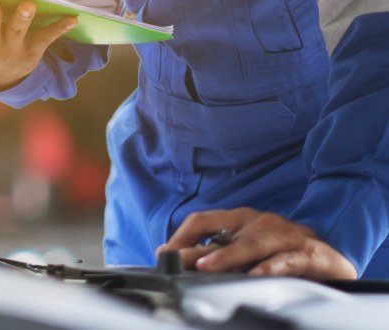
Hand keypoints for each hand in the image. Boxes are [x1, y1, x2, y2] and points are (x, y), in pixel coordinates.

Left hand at [156, 207, 356, 279]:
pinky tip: (255, 276)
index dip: (182, 236)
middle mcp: (260, 222)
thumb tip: (181, 264)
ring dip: (227, 255)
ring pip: (252, 243)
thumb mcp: (245, 252)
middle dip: (197, 250)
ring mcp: (284, 235)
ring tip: (207, 266)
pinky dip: (269, 267)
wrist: (331, 261)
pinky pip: (285, 260)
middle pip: (223, 234)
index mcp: (241, 220)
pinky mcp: (307, 253)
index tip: (164, 253)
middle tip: (177, 261)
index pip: (203, 221)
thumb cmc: (281, 254)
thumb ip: (217, 255)